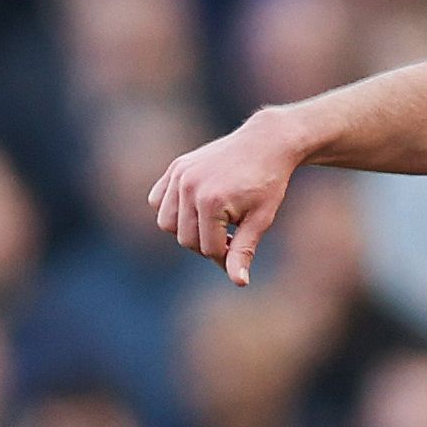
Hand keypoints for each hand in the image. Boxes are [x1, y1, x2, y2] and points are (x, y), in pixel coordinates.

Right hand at [149, 108, 306, 285]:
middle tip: (231, 235)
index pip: (208, 249)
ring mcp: (179, 175)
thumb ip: (244, 251)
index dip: (225, 257)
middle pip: (185, 239)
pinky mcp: (175, 167)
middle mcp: (188, 186)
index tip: (240, 249)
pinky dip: (171, 210)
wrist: (266, 143)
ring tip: (214, 222)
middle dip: (207, 244)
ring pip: (166, 223)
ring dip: (187, 229)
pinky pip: (158, 200)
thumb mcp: (261, 220)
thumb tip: (239, 283)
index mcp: (211, 201)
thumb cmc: (268, 183)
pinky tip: (196, 209)